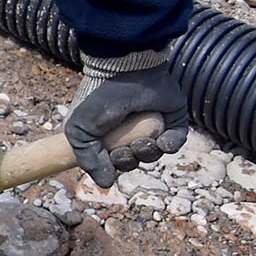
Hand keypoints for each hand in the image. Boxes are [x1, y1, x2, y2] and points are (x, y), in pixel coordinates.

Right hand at [65, 56, 188, 188]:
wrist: (128, 71)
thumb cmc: (100, 98)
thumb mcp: (80, 131)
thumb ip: (88, 160)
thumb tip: (106, 185)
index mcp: (108, 134)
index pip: (111, 161)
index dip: (111, 167)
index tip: (108, 161)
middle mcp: (130, 132)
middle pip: (133, 161)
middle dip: (128, 161)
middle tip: (124, 150)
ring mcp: (153, 127)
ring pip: (153, 155)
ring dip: (147, 153)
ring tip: (143, 141)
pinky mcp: (174, 122)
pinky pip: (174, 143)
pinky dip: (169, 145)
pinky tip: (160, 139)